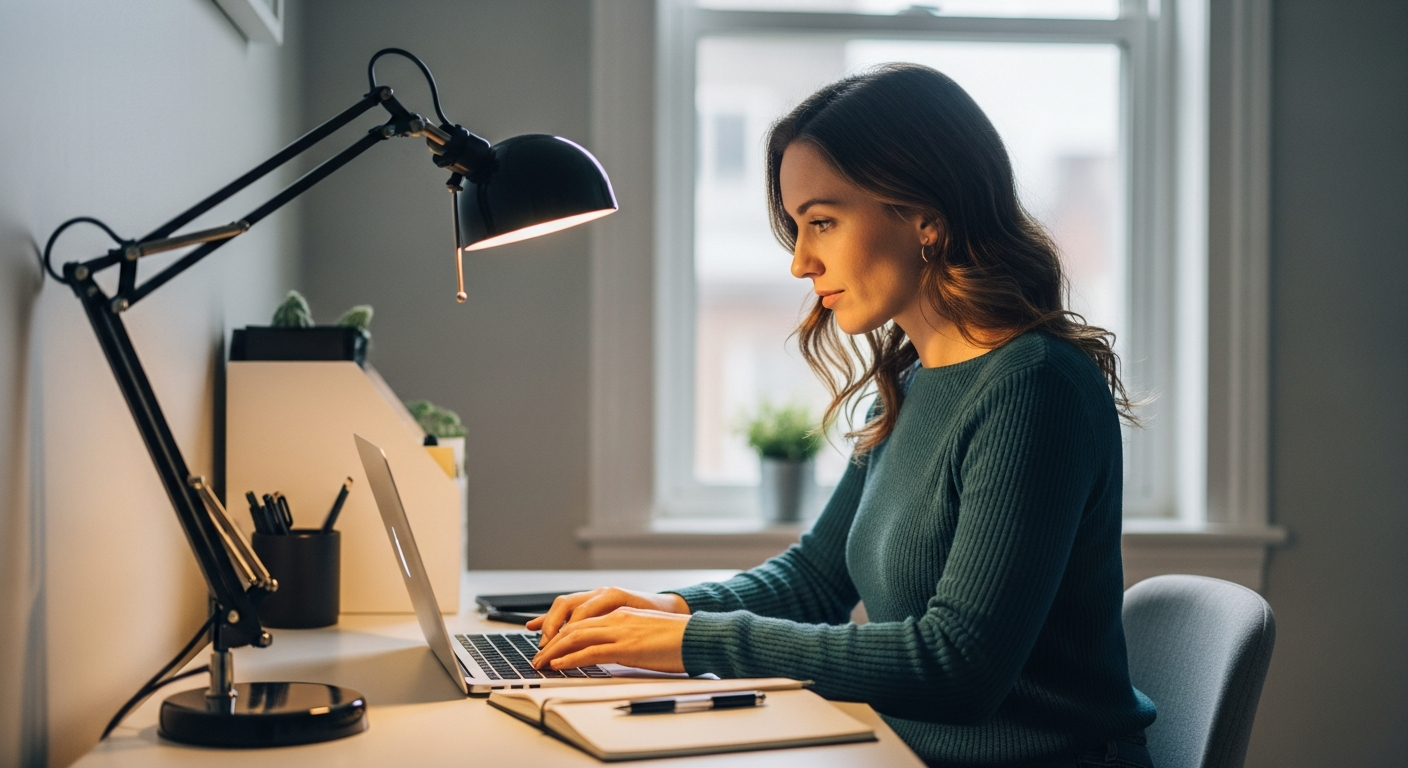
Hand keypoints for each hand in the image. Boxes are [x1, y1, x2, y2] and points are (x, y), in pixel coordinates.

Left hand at [531, 607, 689, 672]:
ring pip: (576, 637)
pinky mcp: (626, 646)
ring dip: (554, 651)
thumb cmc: (678, 637)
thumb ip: (626, 635)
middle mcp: (616, 617)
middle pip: (573, 626)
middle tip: (537, 656)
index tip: (544, 638)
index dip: (559, 627)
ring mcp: (620, 630)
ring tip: (541, 663)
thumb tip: (614, 649)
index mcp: (621, 612)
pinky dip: (571, 658)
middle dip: (551, 642)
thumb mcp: (646, 631)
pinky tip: (559, 665)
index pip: (581, 618)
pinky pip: (590, 651)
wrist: (699, 635)